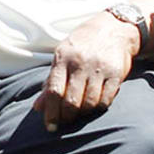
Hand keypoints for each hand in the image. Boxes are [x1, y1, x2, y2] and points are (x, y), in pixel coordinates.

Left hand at [36, 12, 139, 131]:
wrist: (113, 28)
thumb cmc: (82, 45)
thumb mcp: (62, 57)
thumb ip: (50, 83)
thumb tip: (37, 108)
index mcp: (63, 58)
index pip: (54, 91)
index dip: (51, 112)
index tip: (50, 126)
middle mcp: (81, 63)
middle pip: (71, 100)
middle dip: (67, 117)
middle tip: (66, 122)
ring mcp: (100, 68)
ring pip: (89, 103)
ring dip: (83, 114)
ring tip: (80, 114)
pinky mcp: (116, 73)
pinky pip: (106, 100)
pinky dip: (99, 108)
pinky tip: (94, 106)